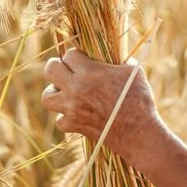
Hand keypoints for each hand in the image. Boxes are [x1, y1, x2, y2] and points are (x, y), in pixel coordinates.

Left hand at [41, 49, 159, 163]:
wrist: (139, 132)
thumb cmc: (139, 99)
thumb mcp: (132, 71)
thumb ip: (118, 60)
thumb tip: (113, 54)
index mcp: (90, 72)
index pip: (69, 54)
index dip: (76, 55)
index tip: (83, 59)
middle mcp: (76, 89)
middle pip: (50, 70)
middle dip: (57, 67)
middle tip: (67, 70)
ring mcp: (72, 109)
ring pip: (47, 97)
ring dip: (55, 93)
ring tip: (67, 92)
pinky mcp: (74, 126)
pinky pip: (59, 120)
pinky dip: (65, 117)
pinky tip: (77, 113)